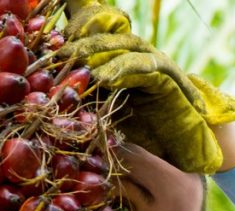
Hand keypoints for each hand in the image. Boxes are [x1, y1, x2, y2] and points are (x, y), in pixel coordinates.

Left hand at [58, 4, 234, 173]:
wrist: (183, 149)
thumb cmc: (145, 136)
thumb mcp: (108, 116)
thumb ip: (87, 102)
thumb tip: (54, 101)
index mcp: (122, 62)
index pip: (97, 40)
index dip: (75, 38)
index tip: (50, 47)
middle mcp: (139, 57)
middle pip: (108, 37)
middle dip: (81, 42)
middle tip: (56, 53)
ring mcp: (155, 64)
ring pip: (125, 46)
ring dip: (100, 52)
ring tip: (78, 62)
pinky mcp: (168, 78)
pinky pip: (144, 67)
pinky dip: (124, 69)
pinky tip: (105, 78)